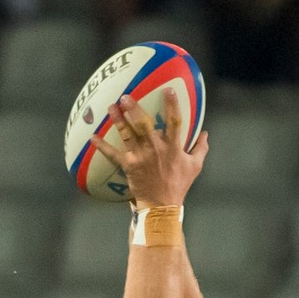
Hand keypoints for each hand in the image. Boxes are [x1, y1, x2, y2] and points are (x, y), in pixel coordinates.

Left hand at [93, 88, 207, 206]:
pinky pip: (114, 155)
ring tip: (111, 107)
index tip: (168, 90)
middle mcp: (156, 150)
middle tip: (125, 96)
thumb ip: (200, 148)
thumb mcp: (194, 167)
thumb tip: (206, 133)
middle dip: (134, 109)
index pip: (174, 122)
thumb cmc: (178, 186)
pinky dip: (102, 146)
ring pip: (127, 135)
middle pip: (144, 125)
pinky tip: (92, 137)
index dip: (172, 105)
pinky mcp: (129, 167)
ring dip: (118, 121)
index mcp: (173, 148)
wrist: (162, 207)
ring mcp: (141, 158)